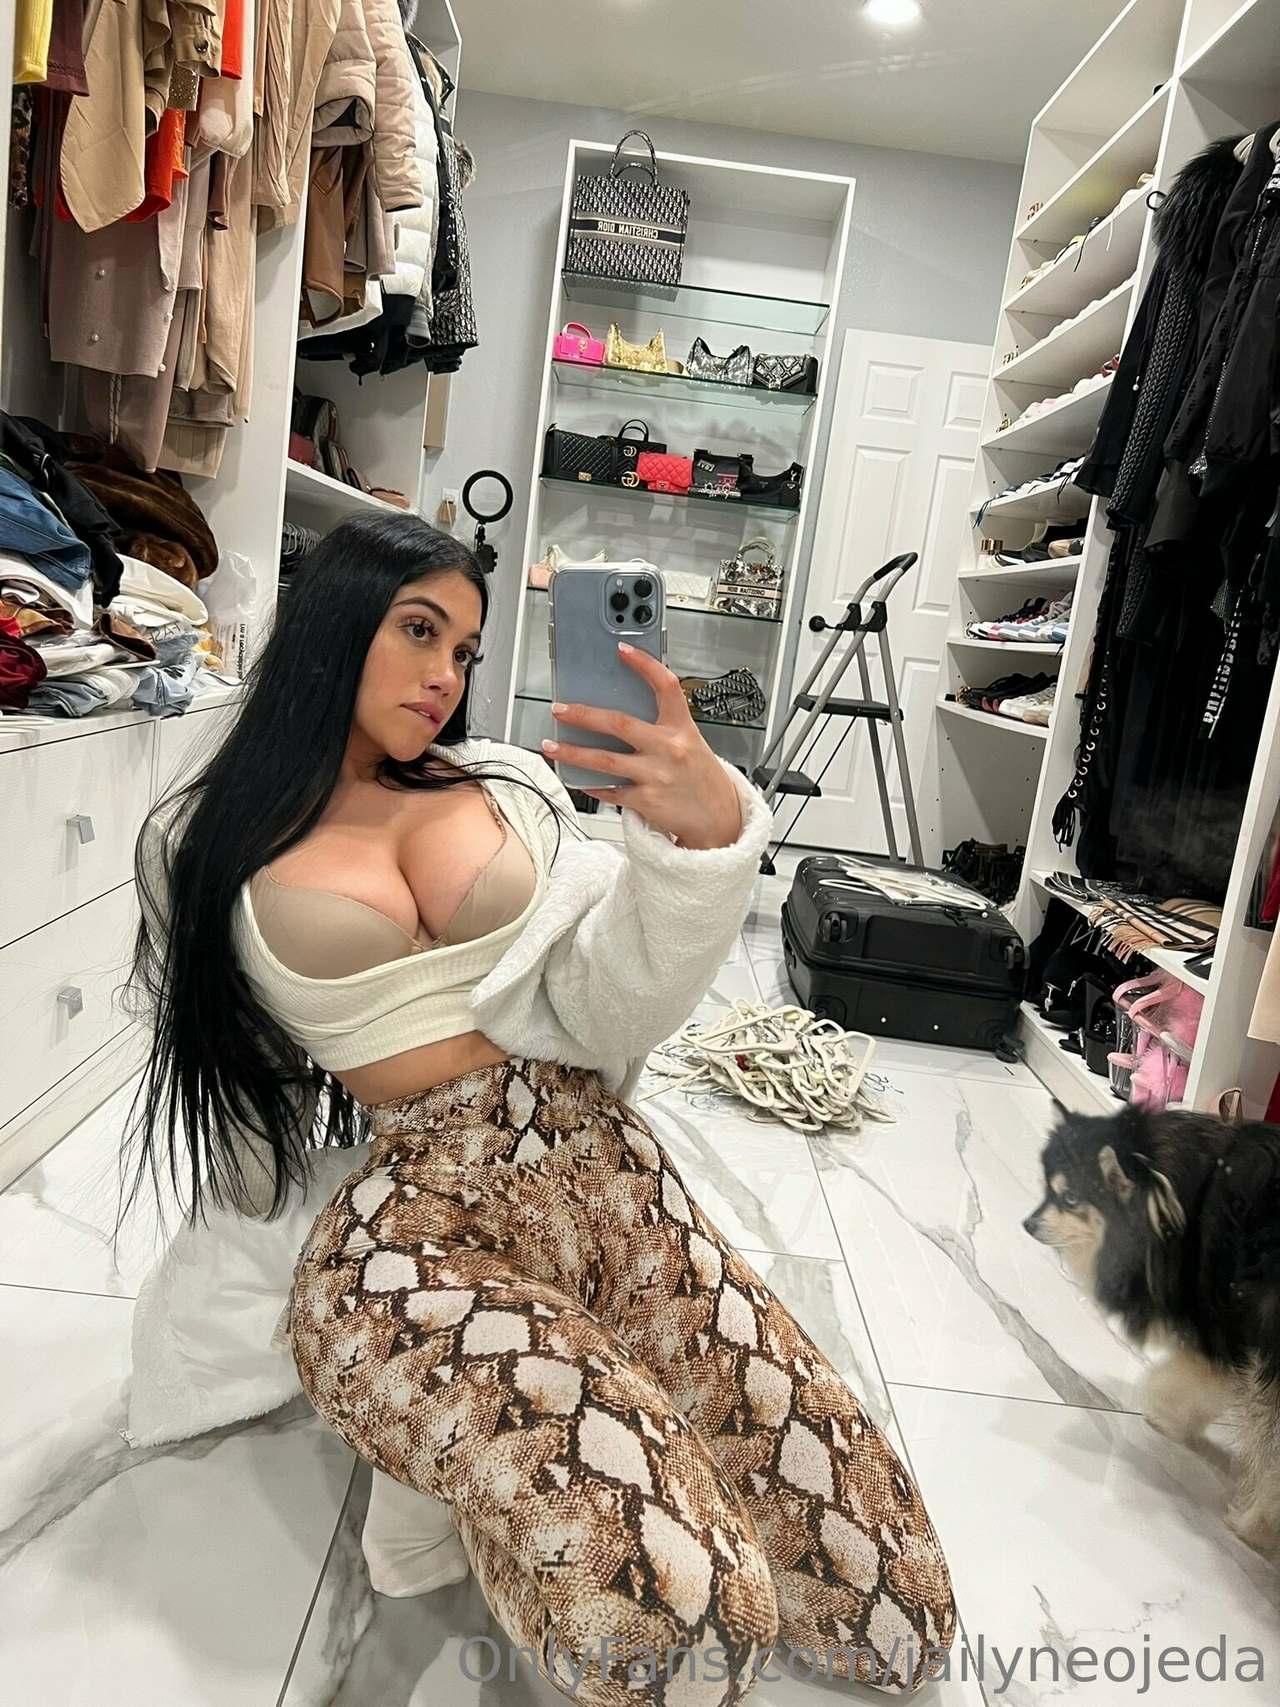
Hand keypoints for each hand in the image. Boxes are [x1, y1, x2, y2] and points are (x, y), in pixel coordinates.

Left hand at [542, 643, 743, 849]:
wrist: (718, 817)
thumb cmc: (701, 777)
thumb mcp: (690, 741)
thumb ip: (661, 726)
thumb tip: (618, 715)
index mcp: (682, 728)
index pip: (665, 686)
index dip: (644, 664)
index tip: (622, 651)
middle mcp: (669, 749)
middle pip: (619, 724)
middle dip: (583, 715)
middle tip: (560, 710)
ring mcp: (656, 775)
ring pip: (604, 760)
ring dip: (572, 753)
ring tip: (551, 747)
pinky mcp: (647, 801)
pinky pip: (610, 791)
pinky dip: (591, 785)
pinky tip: (577, 779)